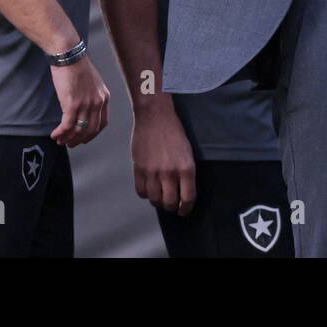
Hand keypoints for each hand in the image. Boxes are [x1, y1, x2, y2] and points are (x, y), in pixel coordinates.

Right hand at [50, 56, 109, 146]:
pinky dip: (61, 132)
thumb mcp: (93, 82)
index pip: (102, 123)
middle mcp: (98, 102)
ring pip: (78, 130)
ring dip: (68, 138)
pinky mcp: (72, 104)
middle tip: (70, 144)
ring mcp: (86, 104)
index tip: (84, 138)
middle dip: (79, 140)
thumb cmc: (77, 66)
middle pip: (91, 130)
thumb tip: (83, 108)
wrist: (69, 55)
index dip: (92, 134)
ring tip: (60, 141)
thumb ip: (91, 96)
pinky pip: (67, 125)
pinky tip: (54, 134)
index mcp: (104, 97)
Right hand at [132, 98, 196, 215]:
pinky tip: (149, 188)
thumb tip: (182, 192)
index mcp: (186, 168)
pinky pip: (141, 191)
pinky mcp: (139, 169)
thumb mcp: (187, 152)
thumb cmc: (174, 132)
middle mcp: (170, 173)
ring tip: (160, 196)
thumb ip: (185, 172)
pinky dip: (145, 194)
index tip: (183, 210)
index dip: (186, 208)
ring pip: (154, 199)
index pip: (187, 198)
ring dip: (158, 201)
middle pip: (170, 203)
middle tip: (171, 205)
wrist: (155, 116)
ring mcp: (153, 172)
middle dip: (171, 207)